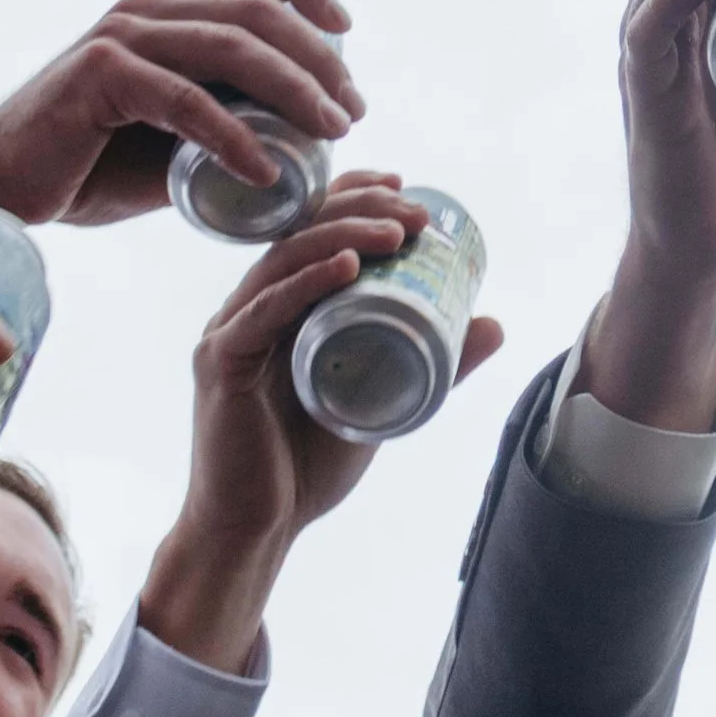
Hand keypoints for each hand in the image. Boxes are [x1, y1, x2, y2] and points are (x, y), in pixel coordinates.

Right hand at [0, 0, 362, 231]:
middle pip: (256, 8)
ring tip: (331, 132)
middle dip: (318, 57)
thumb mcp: (170, 140)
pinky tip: (266, 172)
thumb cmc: (84, 167)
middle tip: (352, 109)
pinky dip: (235, 137)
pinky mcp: (98, 77)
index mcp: (163, 10)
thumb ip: (225, 123)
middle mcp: (144, 9)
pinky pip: (184, 100)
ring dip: (294, 90)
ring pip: (230, 46)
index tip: (346, 32)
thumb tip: (305, 142)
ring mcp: (119, 36)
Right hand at [137, 175, 503, 674]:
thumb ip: (433, 364)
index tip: (403, 185)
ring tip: (396, 232)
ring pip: (284, 261)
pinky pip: (264, 310)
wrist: (255, 531)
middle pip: (299, 235)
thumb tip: (494, 323)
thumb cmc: (308, 467)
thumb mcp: (383, 399)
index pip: (310, 231)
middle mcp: (248, 309)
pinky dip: (306, 282)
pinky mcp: (221, 364)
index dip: (352, 196)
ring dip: (342, 235)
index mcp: (276, 308)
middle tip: (416, 213)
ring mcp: (229, 333)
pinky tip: (345, 266)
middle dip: (359, 209)